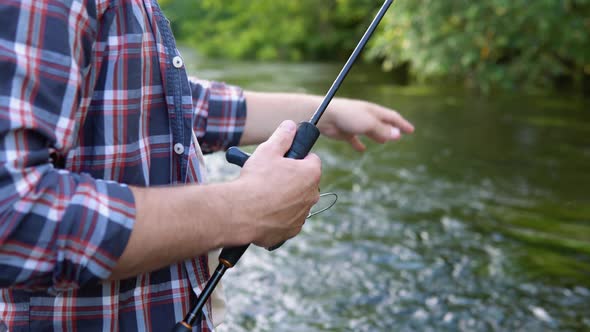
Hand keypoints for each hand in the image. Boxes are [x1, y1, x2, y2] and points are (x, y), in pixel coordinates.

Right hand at [231, 120, 320, 247]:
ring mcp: (303, 215)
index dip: (297, 158)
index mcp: (311, 173)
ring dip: (285, 197)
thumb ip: (283, 136)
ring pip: (296, 201)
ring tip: (263, 194)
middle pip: (305, 182)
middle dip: (291, 178)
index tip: (283, 159)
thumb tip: (291, 125)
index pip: (312, 159)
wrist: (241, 212)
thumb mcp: (268, 150)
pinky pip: (288, 219)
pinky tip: (262, 211)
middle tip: (271, 176)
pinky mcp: (291, 230)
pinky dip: (278, 215)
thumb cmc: (256, 179)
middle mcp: (312, 195)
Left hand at [318, 98, 414, 150]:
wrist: (325, 117)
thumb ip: (383, 130)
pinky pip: (354, 139)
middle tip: (400, 135)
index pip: (392, 117)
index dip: (402, 124)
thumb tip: (398, 135)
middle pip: (382, 123)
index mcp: (373, 111)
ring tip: (384, 142)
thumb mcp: (369, 124)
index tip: (411, 130)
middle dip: (391, 129)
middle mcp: (365, 116)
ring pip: (370, 131)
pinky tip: (362, 150)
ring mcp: (355, 124)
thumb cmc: (348, 116)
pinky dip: (359, 144)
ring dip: (378, 136)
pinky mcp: (344, 132)